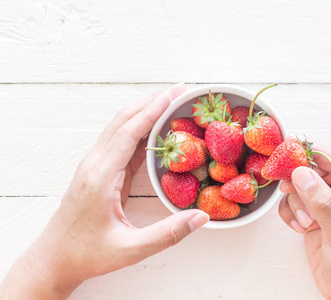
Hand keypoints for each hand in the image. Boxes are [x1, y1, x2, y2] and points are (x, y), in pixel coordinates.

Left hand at [0, 83, 209, 298]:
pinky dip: (141, 131)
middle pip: (123, 121)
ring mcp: (96, 166)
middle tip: (179, 90)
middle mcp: (96, 164)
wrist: (55, 258)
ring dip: (145, 112)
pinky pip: (122, 143)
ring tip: (171, 102)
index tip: (173, 94)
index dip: (152, 111)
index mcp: (101, 177)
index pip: (128, 133)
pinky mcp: (100, 172)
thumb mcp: (130, 249)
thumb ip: (168, 234)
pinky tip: (157, 130)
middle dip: (151, 102)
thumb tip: (202, 217)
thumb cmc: (88, 254)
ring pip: (121, 128)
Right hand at [279, 144, 330, 299]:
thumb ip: (322, 202)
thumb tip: (302, 174)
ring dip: (297, 201)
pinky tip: (300, 227)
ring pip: (304, 185)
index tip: (292, 148)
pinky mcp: (315, 216)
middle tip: (284, 182)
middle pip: (318, 171)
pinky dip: (291, 212)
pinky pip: (295, 201)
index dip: (316, 153)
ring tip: (305, 220)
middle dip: (301, 178)